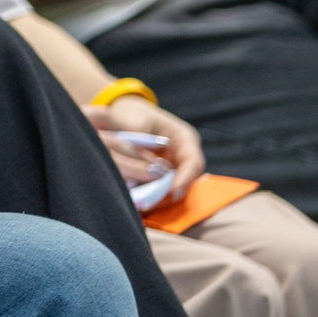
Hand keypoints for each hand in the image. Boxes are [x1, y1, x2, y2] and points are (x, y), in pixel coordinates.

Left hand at [85, 96, 205, 194]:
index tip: (172, 193)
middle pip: (188, 178)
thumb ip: (140, 148)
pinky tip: (140, 201)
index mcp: (183, 137)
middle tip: (154, 203)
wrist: (124, 112)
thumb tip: (147, 171)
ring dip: (162, 196)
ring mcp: (175, 163)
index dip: (185, 179)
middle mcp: (184, 152)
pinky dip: (154, 194)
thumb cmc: (130, 115)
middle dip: (172, 192)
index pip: (193, 162)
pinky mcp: (164, 172)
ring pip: (177, 186)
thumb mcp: (133, 125)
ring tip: (146, 204)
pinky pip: (163, 187)